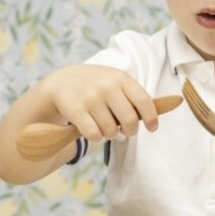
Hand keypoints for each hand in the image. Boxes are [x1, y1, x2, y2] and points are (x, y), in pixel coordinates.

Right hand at [39, 65, 162, 139]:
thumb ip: (133, 97)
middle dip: (130, 131)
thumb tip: (153, 119)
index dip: (151, 117)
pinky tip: (93, 130)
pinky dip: (96, 137)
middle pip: (129, 120)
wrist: (61, 81)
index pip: (143, 101)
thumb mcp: (114, 82)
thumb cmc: (95, 86)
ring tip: (105, 126)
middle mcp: (106, 86)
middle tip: (125, 131)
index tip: (152, 128)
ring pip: (111, 131)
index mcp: (120, 78)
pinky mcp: (75, 110)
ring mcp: (90, 98)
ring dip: (110, 134)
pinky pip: (94, 135)